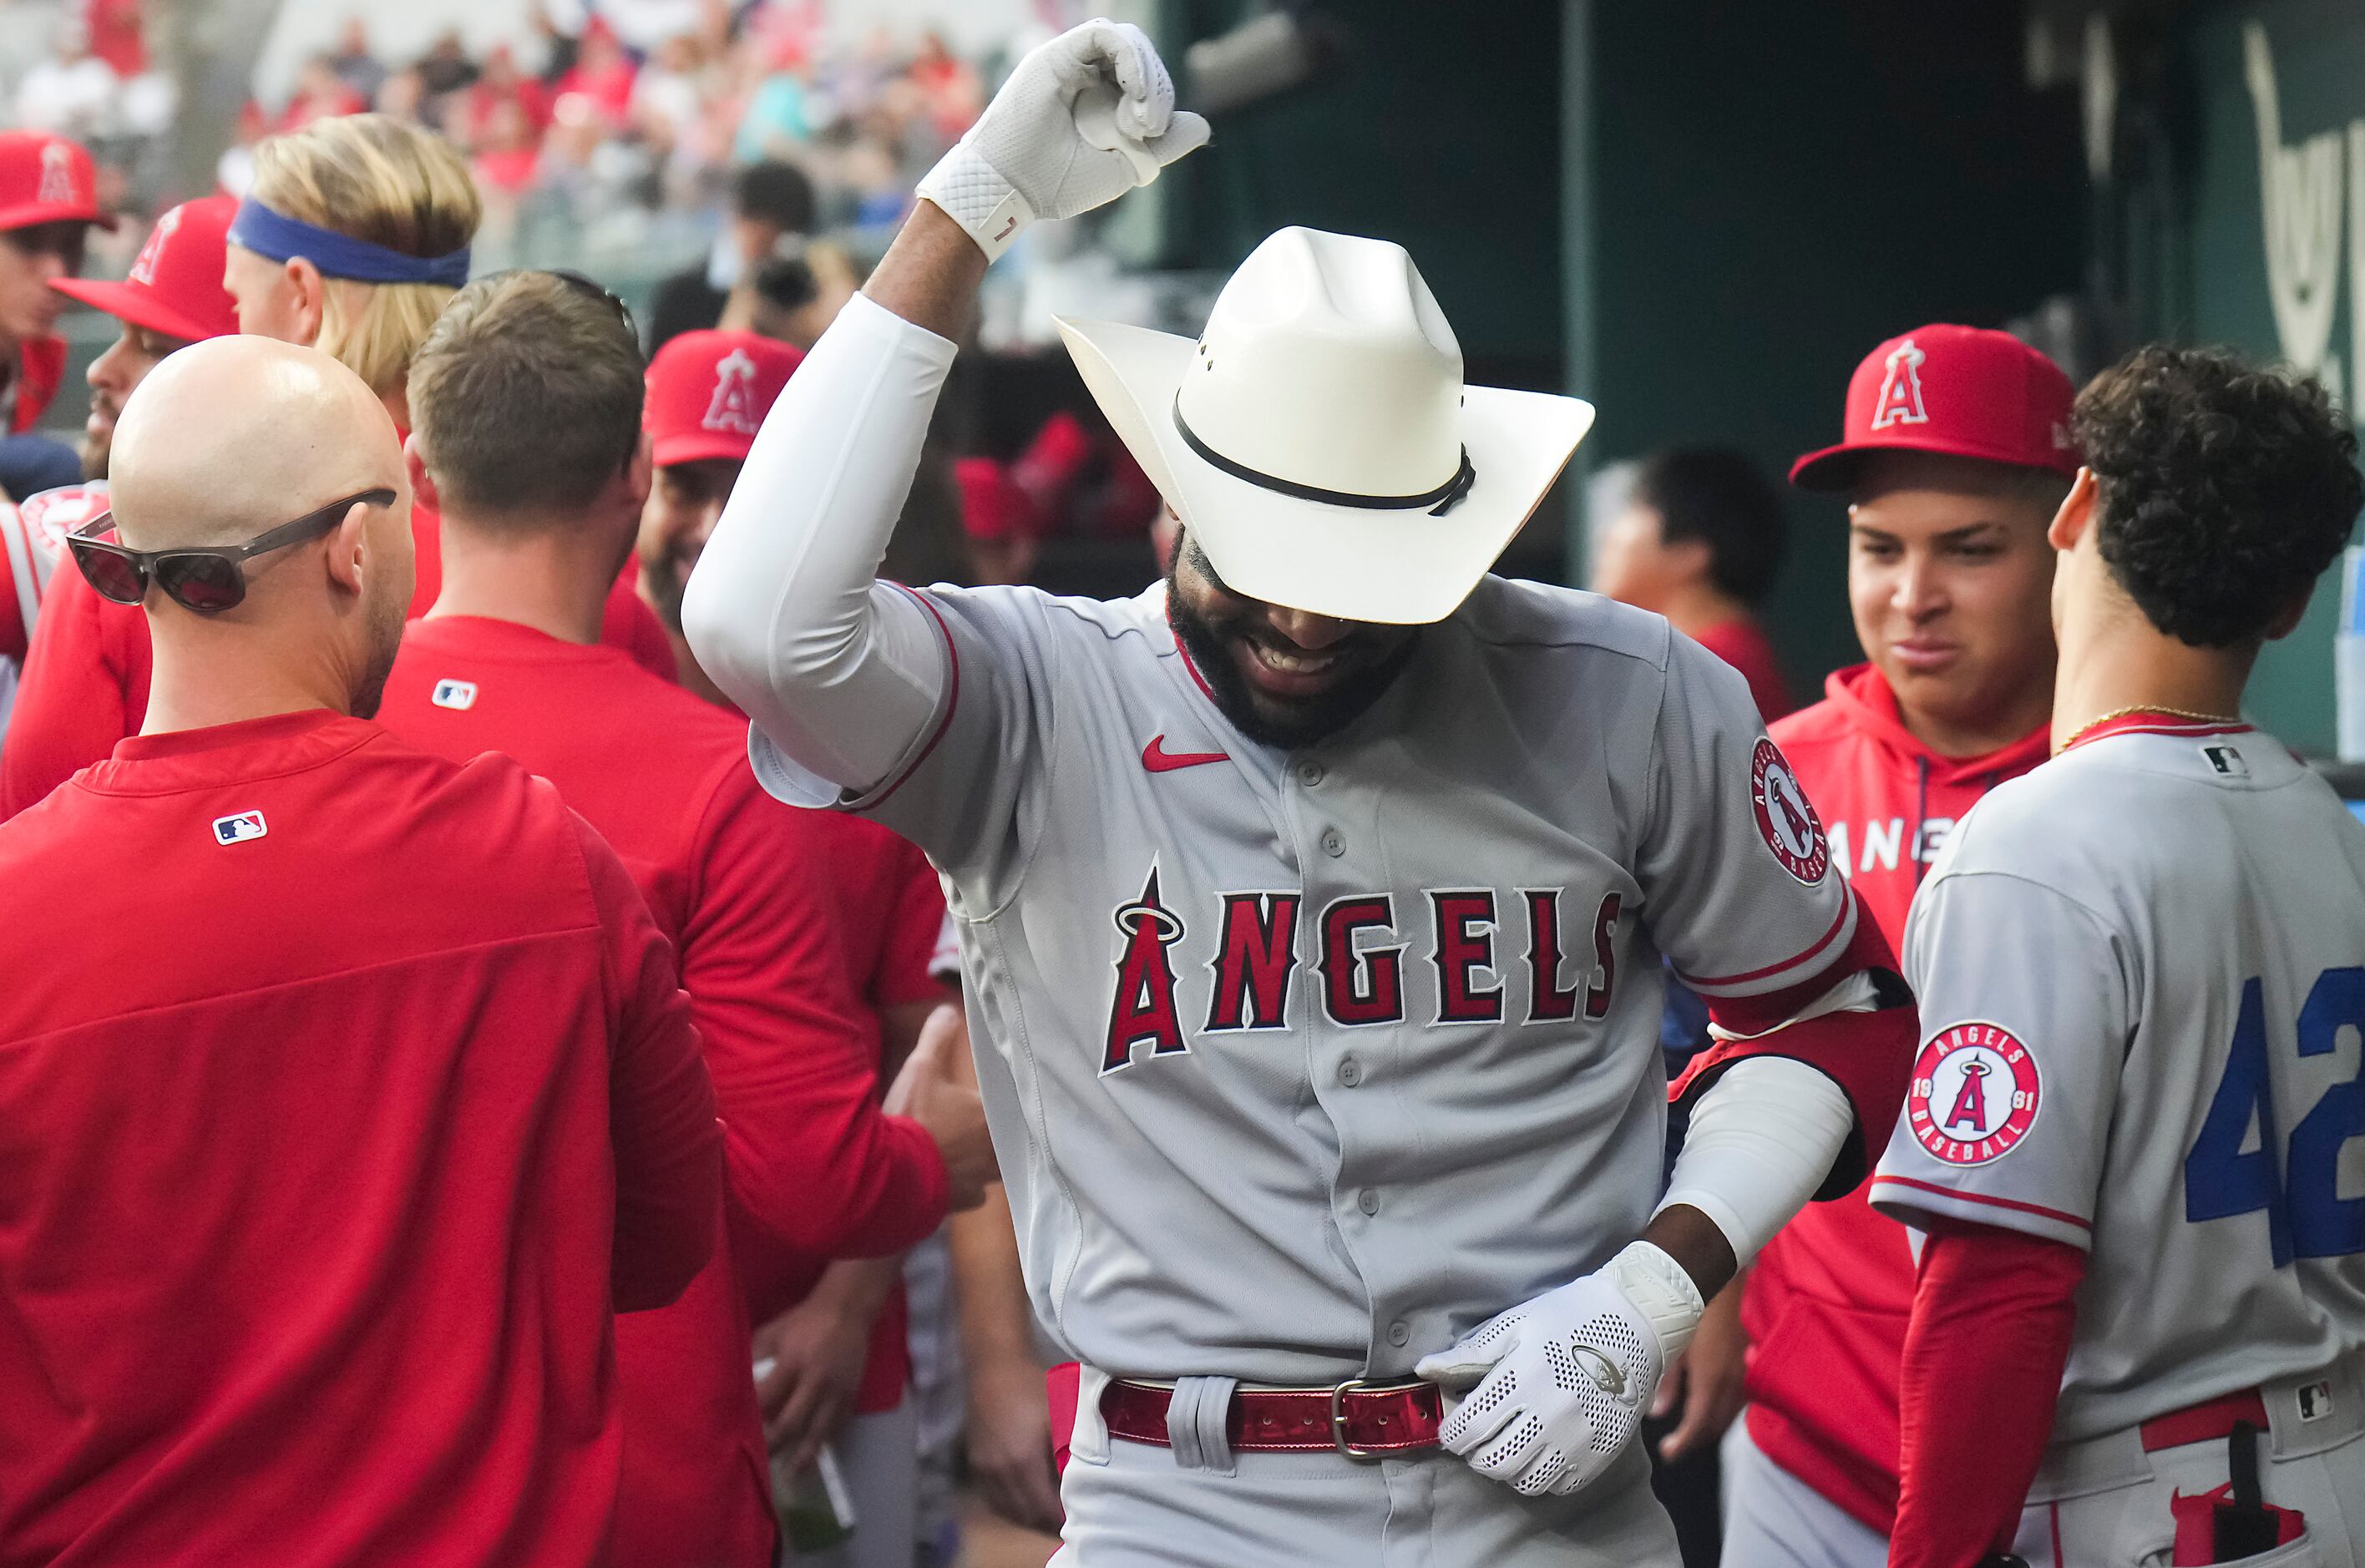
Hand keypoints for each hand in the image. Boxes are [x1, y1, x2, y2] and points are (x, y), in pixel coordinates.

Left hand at [751, 1293, 872, 1471]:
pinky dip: (823, 1442)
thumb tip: (737, 1387)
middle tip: (760, 1463)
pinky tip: (812, 1457)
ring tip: (791, 1475)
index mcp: (793, 1361)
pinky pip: (836, 1427)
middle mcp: (815, 1380)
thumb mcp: (773, 1332)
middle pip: (791, 1423)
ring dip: (803, 1456)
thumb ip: (755, 1358)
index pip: (767, 1399)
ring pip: (818, 1432)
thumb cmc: (804, 1321)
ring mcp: (836, 1391)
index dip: (753, 1419)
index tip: (739, 1434)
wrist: (849, 1310)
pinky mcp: (851, 1396)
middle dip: (774, 1445)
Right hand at [884, 1006, 994, 1210]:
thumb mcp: (922, 1067)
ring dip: (985, 1158)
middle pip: (1007, 1139)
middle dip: (997, 1132)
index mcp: (991, 1116)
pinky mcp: (963, 1201)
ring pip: (994, 1167)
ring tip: (972, 1150)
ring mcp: (980, 1178)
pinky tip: (955, 1176)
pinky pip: (975, 1192)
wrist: (889, 1173)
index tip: (995, 1097)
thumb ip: (938, 1037)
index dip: (1002, 1101)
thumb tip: (950, 1010)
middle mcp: (994, 1150)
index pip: (1010, 1106)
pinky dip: (968, 1184)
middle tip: (985, 1123)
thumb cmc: (912, 1117)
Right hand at [914, 18, 1209, 259]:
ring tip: (1141, 114)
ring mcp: (1070, 62)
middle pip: (1140, 57)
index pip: (1145, 79)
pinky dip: (1129, 57)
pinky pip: (1104, 33)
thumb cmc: (1057, 184)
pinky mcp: (1057, 55)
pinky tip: (1133, 90)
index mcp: (1099, 99)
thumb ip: (1163, 146)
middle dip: (1157, 88)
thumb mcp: (1126, 165)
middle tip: (1148, 126)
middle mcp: (1085, 75)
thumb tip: (1202, 125)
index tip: (1152, 134)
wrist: (1012, 190)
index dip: (1160, 99)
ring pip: (1126, 41)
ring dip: (1146, 73)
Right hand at [965, 1357, 1064, 1533]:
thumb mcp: (1060, 1416)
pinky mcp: (974, 1462)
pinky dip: (1008, 1505)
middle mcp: (1000, 1473)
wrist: (994, 1367)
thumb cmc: (1033, 1387)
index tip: (1076, 1518)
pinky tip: (1022, 1498)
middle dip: (1046, 1522)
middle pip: (1025, 1515)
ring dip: (1027, 1516)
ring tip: (1045, 1512)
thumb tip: (1080, 1481)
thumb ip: (1069, 1452)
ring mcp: (984, 1469)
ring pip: (1007, 1510)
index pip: (1044, 1508)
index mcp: (1024, 1462)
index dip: (1061, 1518)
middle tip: (1064, 1519)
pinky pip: (992, 1498)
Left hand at [1416, 1241, 1704, 1497]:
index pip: (1470, 1426)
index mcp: (1524, 1375)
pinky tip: (1539, 1451)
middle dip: (1475, 1455)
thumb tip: (1426, 1370)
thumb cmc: (1570, 1317)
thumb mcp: (1517, 1324)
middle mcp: (1551, 1411)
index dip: (1451, 1435)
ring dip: (1506, 1470)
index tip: (1451, 1430)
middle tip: (1476, 1441)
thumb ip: (1471, 1352)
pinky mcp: (1602, 1452)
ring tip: (1506, 1447)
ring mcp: (1580, 1436)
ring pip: (1525, 1481)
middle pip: (1494, 1461)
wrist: (1637, 1323)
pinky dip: (1542, 1476)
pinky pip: (1560, 1485)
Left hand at [1651, 1270, 1747, 1460]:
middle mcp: (1734, 1384)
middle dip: (1696, 1439)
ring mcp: (1749, 1375)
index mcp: (1712, 1379)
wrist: (1732, 1275)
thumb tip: (1656, 1412)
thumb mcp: (1673, 1341)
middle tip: (1676, 1444)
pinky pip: (1741, 1399)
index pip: (1698, 1426)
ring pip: (1731, 1414)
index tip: (1668, 1453)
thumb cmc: (1697, 1304)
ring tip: (1690, 1427)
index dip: (1683, 1444)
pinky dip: (1725, 1408)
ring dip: (1711, 1424)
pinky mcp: (1756, 1365)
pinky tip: (1713, 1403)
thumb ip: (1667, 1380)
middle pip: (1716, 1426)